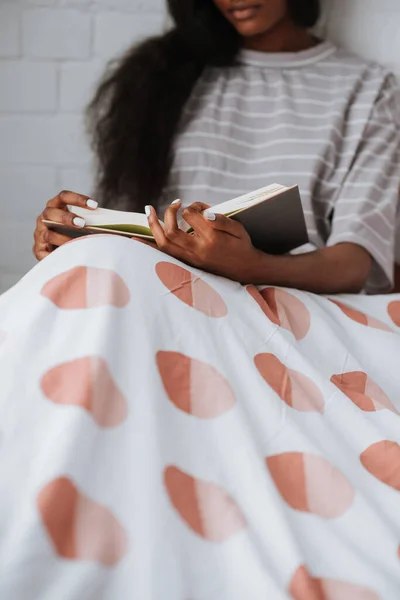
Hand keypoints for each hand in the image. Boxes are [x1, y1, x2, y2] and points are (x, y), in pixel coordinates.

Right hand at [33, 190, 97, 260]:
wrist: (61, 254)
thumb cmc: (74, 236)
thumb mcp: (80, 226)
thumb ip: (91, 223)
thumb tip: (116, 228)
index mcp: (56, 207)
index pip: (64, 197)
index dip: (78, 199)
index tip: (95, 206)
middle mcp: (44, 218)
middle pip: (51, 213)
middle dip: (66, 218)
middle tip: (82, 224)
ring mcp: (39, 233)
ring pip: (48, 234)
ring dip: (63, 239)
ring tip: (77, 243)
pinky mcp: (38, 249)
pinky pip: (44, 252)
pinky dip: (56, 255)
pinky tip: (68, 258)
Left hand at [146, 200, 262, 282]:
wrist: (245, 269)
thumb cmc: (242, 246)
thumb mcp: (238, 229)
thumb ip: (221, 219)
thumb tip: (204, 211)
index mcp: (211, 239)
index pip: (190, 215)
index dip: (192, 206)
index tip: (199, 207)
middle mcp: (198, 250)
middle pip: (171, 231)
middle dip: (168, 213)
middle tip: (174, 203)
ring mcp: (191, 258)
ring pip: (164, 244)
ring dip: (153, 226)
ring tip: (149, 211)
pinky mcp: (187, 263)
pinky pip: (165, 254)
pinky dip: (151, 244)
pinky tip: (142, 235)